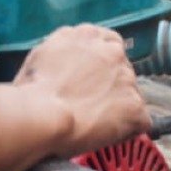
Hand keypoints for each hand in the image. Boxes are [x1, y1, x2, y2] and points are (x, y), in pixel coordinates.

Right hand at [13, 25, 149, 157]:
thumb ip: (63, 53)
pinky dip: (128, 131)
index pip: (109, 43)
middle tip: (90, 106)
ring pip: (132, 95)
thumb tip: (66, 65)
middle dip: (111, 87)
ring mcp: (126, 78)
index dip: (103, 65)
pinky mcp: (135, 107)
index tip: (95, 80)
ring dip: (119, 108)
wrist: (40, 115)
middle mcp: (111, 51)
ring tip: (95, 124)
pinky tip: (107, 135)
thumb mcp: (41, 55)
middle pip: (122, 70)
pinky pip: (140, 121)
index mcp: (87, 35)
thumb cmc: (30, 92)